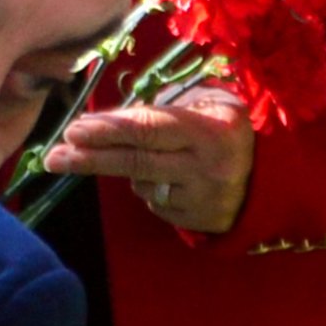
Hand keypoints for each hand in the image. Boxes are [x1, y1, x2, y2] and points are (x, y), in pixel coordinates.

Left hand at [57, 84, 255, 235]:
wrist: (271, 177)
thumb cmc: (228, 128)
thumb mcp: (208, 103)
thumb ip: (162, 106)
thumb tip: (106, 118)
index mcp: (212, 130)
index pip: (149, 129)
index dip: (108, 129)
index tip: (74, 129)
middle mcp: (209, 166)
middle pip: (135, 162)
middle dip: (90, 158)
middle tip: (54, 156)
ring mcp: (203, 198)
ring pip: (141, 183)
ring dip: (129, 167)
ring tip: (152, 154)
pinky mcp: (197, 221)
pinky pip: (155, 201)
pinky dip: (150, 186)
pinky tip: (168, 176)